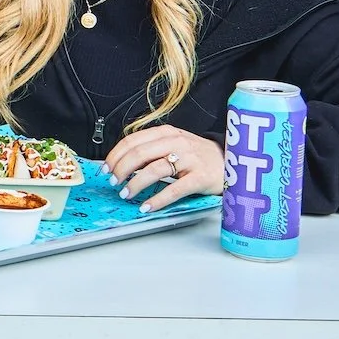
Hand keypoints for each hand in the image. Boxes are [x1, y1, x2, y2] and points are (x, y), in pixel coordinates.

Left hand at [102, 126, 224, 212]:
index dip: (115, 155)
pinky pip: (174, 189)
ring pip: (154, 170)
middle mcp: (177, 143)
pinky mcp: (201, 178)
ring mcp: (190, 160)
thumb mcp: (174, 144)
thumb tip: (121, 163)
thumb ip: (151, 149)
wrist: (232, 161)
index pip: (133, 141)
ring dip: (135, 184)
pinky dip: (157, 199)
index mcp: (167, 133)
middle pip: (139, 154)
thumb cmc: (197, 156)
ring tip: (126, 194)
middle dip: (121, 169)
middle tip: (113, 182)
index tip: (105, 168)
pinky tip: (147, 206)